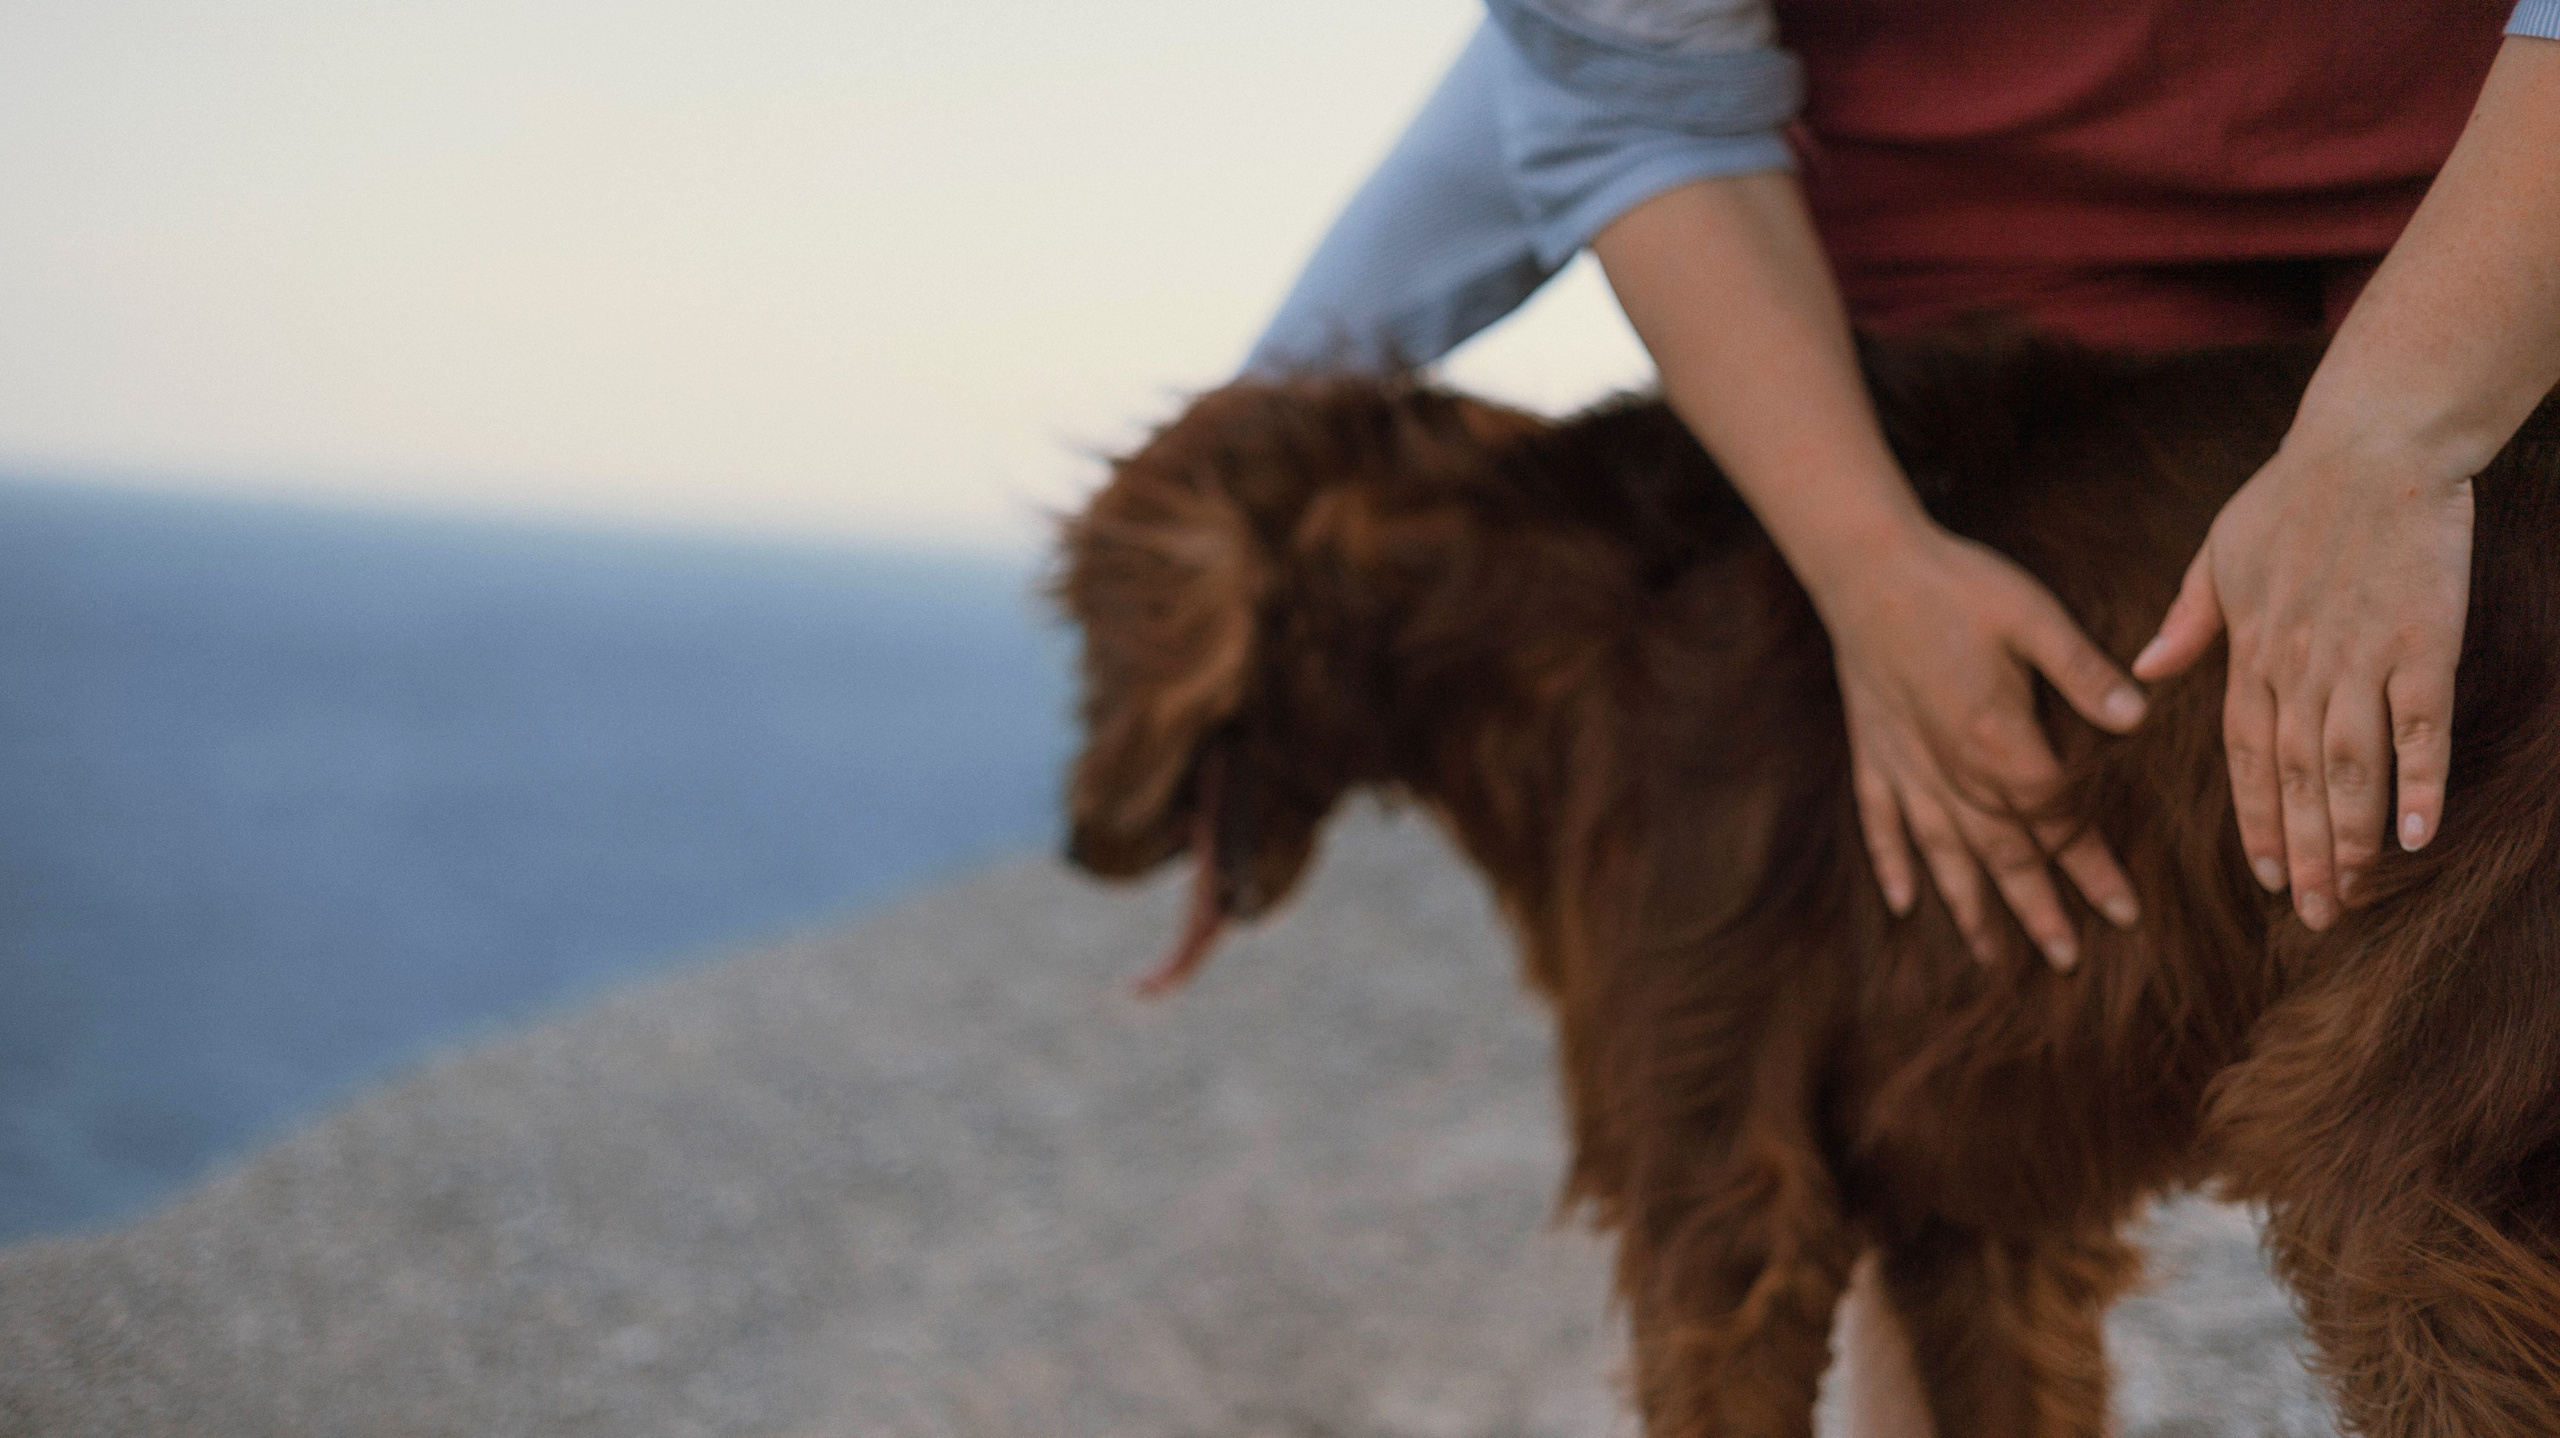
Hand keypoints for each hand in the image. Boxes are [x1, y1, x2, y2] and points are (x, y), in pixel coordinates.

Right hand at [1817, 519, 2147, 968]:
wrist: (1866, 566)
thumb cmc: (1958, 586)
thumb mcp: (2035, 618)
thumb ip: (2086, 674)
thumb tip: (2141, 719)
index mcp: (1999, 742)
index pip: (2057, 822)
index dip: (2092, 866)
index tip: (2125, 911)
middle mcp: (1951, 771)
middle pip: (2003, 855)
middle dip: (2038, 909)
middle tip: (2067, 959)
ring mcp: (1906, 767)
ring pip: (1944, 855)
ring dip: (1969, 908)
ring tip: (1991, 957)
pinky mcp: (1874, 752)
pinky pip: (1882, 823)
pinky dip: (1892, 864)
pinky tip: (1902, 903)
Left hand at [2133, 435, 2473, 929]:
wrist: (2372, 440)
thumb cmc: (2293, 495)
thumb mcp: (2218, 555)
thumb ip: (2187, 622)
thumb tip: (2141, 671)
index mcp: (2250, 650)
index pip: (2244, 754)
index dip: (2255, 818)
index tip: (2261, 874)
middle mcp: (2298, 665)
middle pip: (2297, 778)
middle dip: (2303, 852)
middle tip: (2312, 916)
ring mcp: (2361, 657)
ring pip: (2348, 767)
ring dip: (2350, 837)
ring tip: (2352, 894)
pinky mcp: (2422, 643)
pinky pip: (2419, 728)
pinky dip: (2418, 784)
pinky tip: (2418, 837)